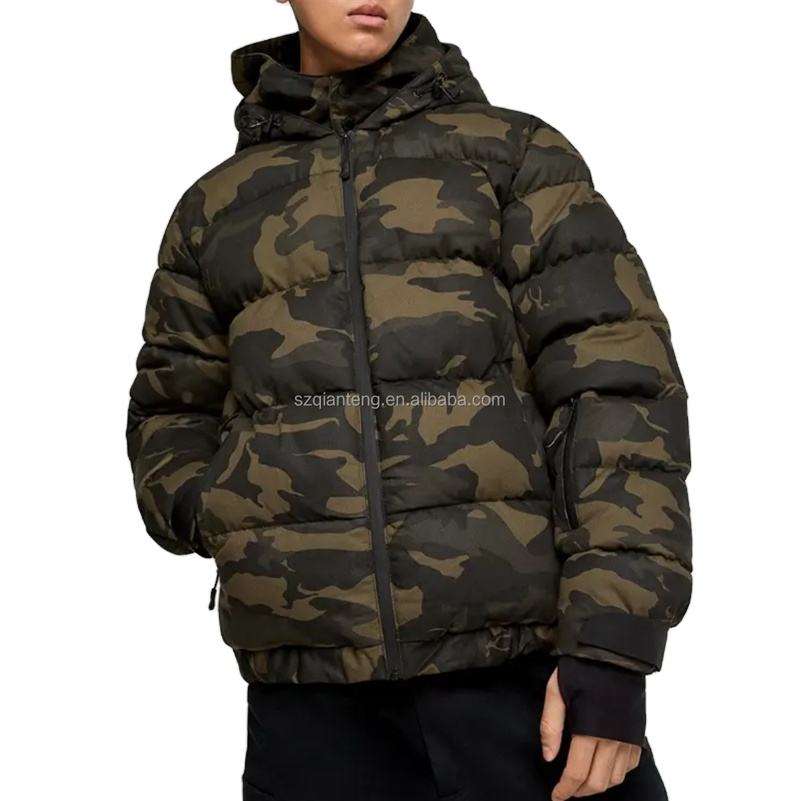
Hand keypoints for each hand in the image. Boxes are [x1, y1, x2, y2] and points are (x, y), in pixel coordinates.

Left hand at [540, 667, 640, 798]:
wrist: (615, 653)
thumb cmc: (582, 669)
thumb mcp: (556, 691)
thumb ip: (550, 726)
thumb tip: (549, 756)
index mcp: (591, 730)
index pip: (577, 773)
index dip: (565, 789)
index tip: (556, 796)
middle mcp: (614, 740)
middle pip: (598, 782)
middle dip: (581, 792)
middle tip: (567, 790)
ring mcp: (629, 738)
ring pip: (616, 778)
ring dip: (599, 785)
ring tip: (583, 780)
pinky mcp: (638, 732)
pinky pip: (631, 765)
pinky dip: (617, 773)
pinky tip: (604, 765)